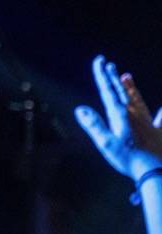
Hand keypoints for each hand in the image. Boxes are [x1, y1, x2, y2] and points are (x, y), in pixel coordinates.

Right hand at [76, 54, 161, 180]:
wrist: (156, 171)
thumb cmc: (129, 159)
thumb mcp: (107, 144)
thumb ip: (94, 125)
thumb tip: (80, 109)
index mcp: (120, 116)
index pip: (109, 91)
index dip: (103, 76)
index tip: (99, 61)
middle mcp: (134, 115)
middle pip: (121, 92)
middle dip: (113, 78)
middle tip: (107, 64)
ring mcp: (147, 121)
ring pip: (136, 99)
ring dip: (130, 87)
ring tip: (126, 76)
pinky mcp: (157, 131)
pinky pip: (158, 117)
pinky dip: (159, 111)